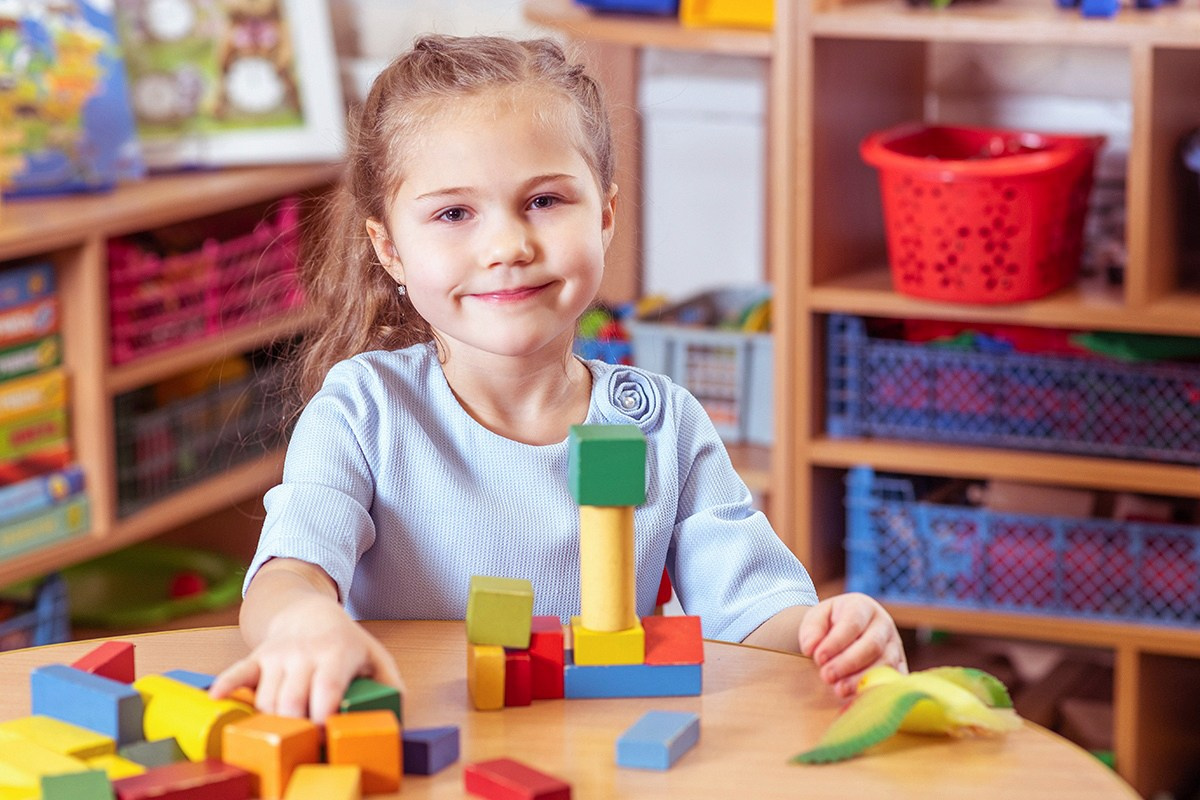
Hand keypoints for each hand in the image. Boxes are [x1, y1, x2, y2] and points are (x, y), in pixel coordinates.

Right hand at [209, 595, 403, 722]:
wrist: (309, 611)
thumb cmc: (345, 643)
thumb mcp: (375, 658)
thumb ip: (390, 687)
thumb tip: (392, 719)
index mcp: (336, 654)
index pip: (326, 690)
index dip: (323, 719)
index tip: (325, 739)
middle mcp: (304, 654)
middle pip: (291, 701)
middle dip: (295, 729)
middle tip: (303, 747)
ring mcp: (277, 656)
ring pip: (266, 700)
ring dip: (271, 724)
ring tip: (284, 737)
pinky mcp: (256, 659)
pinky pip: (236, 673)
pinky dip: (225, 686)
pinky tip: (216, 700)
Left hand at [798, 592, 905, 697]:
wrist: (849, 627)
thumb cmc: (832, 623)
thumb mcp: (818, 617)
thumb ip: (812, 630)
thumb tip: (810, 648)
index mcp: (863, 607)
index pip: (852, 624)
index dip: (836, 642)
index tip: (818, 658)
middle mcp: (884, 625)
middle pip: (872, 645)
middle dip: (848, 663)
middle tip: (826, 677)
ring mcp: (895, 646)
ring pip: (886, 665)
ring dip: (862, 680)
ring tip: (839, 690)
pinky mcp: (900, 666)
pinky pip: (894, 681)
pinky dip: (876, 693)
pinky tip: (856, 703)